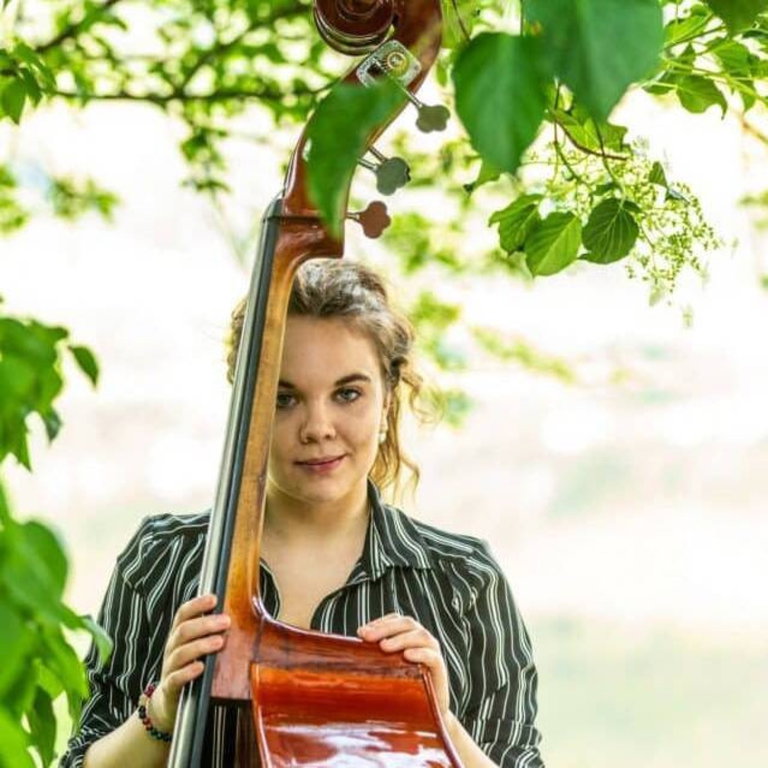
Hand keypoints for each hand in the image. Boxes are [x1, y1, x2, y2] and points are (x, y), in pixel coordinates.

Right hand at [149, 594, 229, 732]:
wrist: (169, 702)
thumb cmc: (189, 667)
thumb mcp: (197, 647)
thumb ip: (211, 633)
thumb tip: (235, 616)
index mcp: (179, 635)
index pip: (183, 614)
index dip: (197, 604)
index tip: (214, 598)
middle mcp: (172, 648)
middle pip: (183, 631)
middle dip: (205, 624)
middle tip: (226, 621)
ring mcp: (170, 668)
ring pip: (181, 653)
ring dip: (201, 645)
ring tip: (219, 642)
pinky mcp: (170, 688)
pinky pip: (176, 678)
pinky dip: (188, 672)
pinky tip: (201, 667)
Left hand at [357, 613, 449, 717]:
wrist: (426, 713)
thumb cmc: (403, 688)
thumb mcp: (388, 669)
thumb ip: (376, 657)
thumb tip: (347, 652)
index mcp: (410, 635)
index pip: (396, 620)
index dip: (379, 622)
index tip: (361, 633)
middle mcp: (423, 639)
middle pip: (406, 624)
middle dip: (385, 628)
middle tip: (366, 637)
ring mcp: (433, 652)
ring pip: (420, 636)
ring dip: (401, 639)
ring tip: (384, 646)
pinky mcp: (440, 669)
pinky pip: (431, 656)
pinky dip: (420, 653)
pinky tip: (407, 656)